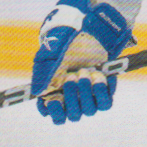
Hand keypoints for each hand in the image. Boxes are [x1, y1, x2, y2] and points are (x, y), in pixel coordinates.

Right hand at [31, 0, 132, 123]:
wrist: (85, 30)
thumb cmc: (63, 44)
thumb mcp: (49, 56)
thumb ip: (43, 74)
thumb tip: (39, 92)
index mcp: (56, 94)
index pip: (55, 115)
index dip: (56, 113)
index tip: (55, 101)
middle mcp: (73, 98)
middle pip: (74, 115)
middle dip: (72, 96)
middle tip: (72, 76)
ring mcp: (89, 95)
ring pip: (90, 110)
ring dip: (87, 92)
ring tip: (85, 71)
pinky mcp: (104, 90)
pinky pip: (106, 102)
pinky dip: (103, 90)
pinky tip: (99, 75)